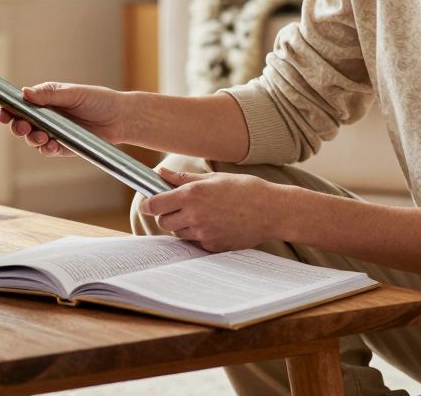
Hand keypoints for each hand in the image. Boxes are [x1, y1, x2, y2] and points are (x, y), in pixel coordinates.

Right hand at [0, 82, 132, 156]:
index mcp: (44, 100)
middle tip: (23, 126)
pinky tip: (53, 144)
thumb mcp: (73, 93)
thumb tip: (24, 93)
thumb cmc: (98, 100)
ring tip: (42, 136)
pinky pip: (48, 150)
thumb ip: (49, 94)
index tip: (2, 113)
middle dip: (17, 126)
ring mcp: (53, 132)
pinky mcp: (63, 146)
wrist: (120, 118)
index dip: (7, 109)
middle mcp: (46, 117)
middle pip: (20, 124)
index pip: (19, 105)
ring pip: (32, 139)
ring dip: (32, 138)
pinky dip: (47, 148)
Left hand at [139, 167, 284, 251]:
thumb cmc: (246, 189)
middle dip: (165, 215)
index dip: (147, 204)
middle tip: (176, 207)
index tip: (147, 202)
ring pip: (178, 233)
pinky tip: (214, 224)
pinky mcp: (213, 246)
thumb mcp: (214, 179)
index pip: (155, 204)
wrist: (273, 211)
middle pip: (163, 222)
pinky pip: (195, 242)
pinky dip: (198, 234)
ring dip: (182, 225)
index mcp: (193, 194)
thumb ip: (183, 179)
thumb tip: (160, 173)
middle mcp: (195, 215)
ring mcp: (204, 233)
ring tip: (200, 214)